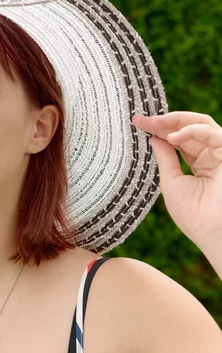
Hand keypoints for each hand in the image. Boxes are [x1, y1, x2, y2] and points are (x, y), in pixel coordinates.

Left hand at [132, 112, 221, 250]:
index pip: (179, 139)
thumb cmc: (194, 215)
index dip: (159, 129)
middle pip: (188, 127)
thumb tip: (154, 138)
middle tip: (140, 119)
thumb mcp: (172, 182)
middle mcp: (213, 155)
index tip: (137, 122)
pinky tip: (171, 138)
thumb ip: (166, 158)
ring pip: (201, 124)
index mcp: (201, 163)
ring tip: (151, 125)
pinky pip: (212, 133)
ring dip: (174, 122)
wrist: (214, 233)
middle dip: (163, 121)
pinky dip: (191, 131)